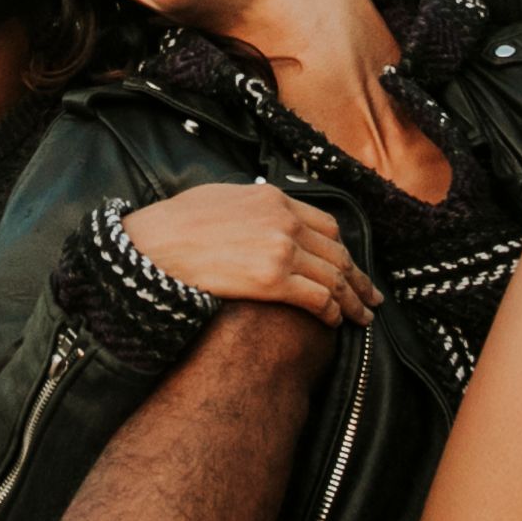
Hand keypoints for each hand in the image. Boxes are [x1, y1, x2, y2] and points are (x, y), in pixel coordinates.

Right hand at [122, 183, 378, 321]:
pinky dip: (331, 312)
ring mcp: (281, 249)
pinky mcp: (272, 280)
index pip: (325, 225)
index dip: (342, 250)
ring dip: (352, 300)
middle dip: (358, 278)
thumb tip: (259, 215)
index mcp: (274, 199)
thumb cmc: (173, 225)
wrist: (151, 246)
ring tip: (362, 317)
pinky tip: (333, 323)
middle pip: (337, 252)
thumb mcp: (219, 197)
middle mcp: (285, 221)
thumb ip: (251, 205)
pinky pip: (318, 298)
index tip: (349, 266)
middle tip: (370, 296)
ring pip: (334, 277)